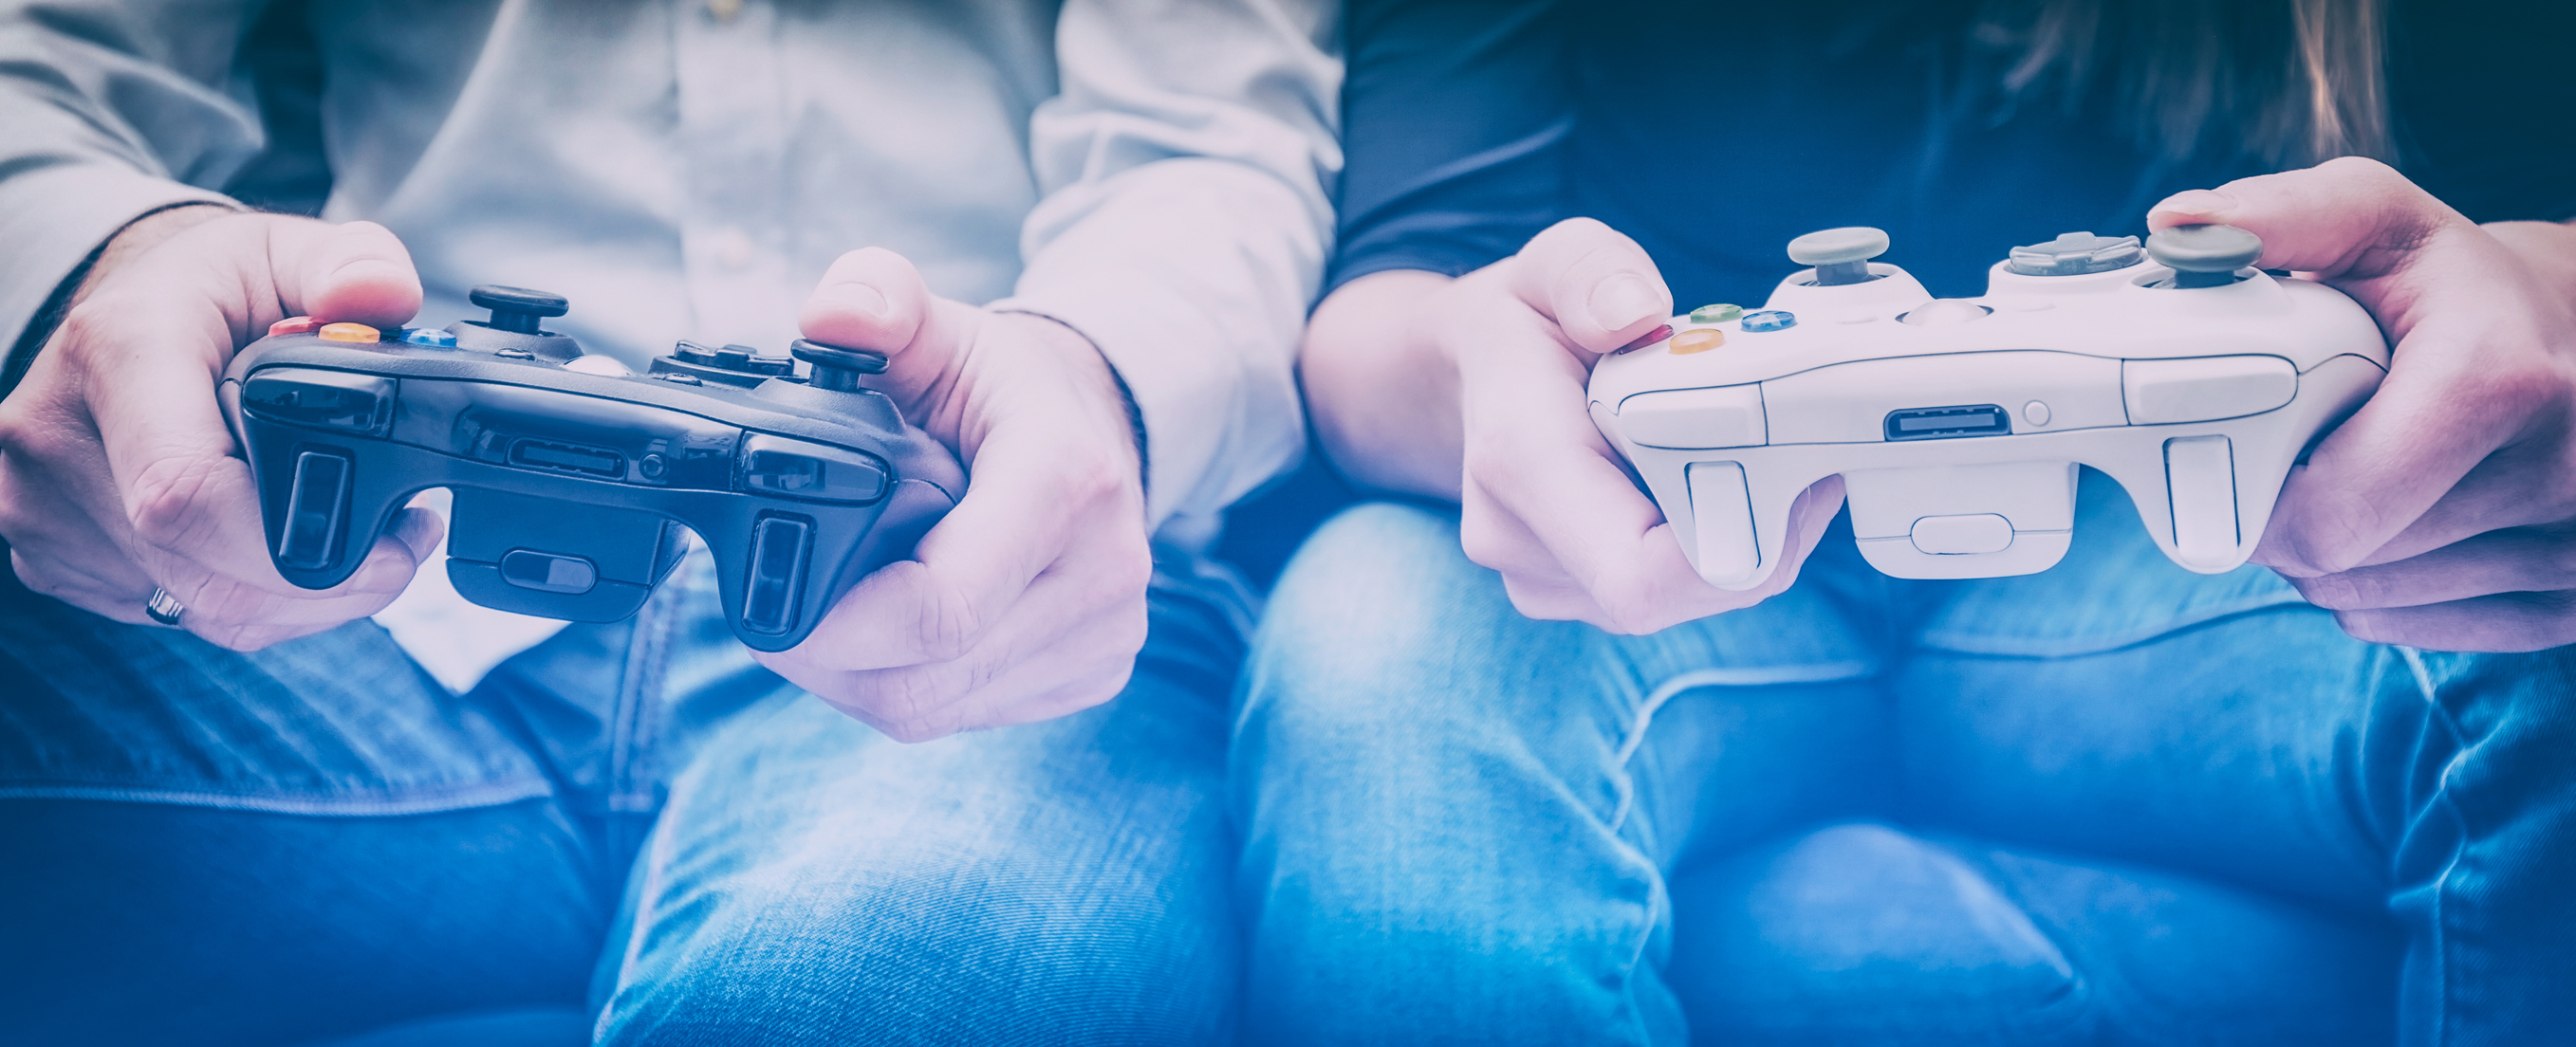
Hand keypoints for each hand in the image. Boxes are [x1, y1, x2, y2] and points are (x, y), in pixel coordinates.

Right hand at [0, 209, 440, 649]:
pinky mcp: (49, 553)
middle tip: (396, 546)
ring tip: (343, 535)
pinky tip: (270, 546)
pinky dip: (241, 596)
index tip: (390, 537)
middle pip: (198, 568)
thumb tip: (382, 298)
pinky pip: (168, 611)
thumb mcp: (291, 248)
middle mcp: (60, 434)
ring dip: (290, 596)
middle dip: (322, 584)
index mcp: (120, 350)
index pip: (185, 490)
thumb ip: (356, 265)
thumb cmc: (214, 288)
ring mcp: (41, 504)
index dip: (298, 547)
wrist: (126, 314)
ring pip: (194, 604)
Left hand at [753, 248, 1152, 740]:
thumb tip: (830, 314)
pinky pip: (967, 716)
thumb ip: (877, 299)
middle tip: (768, 611)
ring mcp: (1104, 634)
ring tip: (826, 612)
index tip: (765, 595)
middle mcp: (1100, 572)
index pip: (940, 608)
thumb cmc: (1004, 384)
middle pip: (921, 680)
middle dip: (822, 661)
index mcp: (1065, 482)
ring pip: (934, 710)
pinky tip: (889, 632)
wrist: (1100, 425)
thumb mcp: (941, 326)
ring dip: (855, 679)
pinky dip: (906, 688)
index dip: (830, 625)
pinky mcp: (1094, 673)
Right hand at [1431, 218, 1841, 633]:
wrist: (1475, 377)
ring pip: (1685, 599)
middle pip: (1679, 591)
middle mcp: (1520, 539)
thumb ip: (1592, 274)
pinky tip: (1722, 483)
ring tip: (1759, 456)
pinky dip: (1719, 547)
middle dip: (1762, 533)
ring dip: (1744, 538)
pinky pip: (1673, 596)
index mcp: (1520, 459)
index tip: (1796, 474)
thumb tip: (1638, 315)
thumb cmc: (1528, 319)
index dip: (1736, 550)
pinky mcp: (1573, 594)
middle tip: (1805, 450)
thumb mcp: (1554, 259)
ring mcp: (1544, 579)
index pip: (1636, 574)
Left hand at [2149, 157, 2575, 651]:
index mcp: (2501, 381)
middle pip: (2341, 565)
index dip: (2263, 496)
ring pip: (2371, 602)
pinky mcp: (2571, 603)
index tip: (2261, 448)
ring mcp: (2575, 549)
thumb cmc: (2453, 285)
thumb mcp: (2377, 221)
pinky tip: (2397, 517)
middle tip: (2306, 451)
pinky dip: (2381, 587)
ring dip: (2331, 556)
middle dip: (2292, 516)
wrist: (2571, 336)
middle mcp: (2560, 474)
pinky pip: (2415, 629)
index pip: (2328, 521)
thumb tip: (2176, 227)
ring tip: (2355, 474)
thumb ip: (2277, 219)